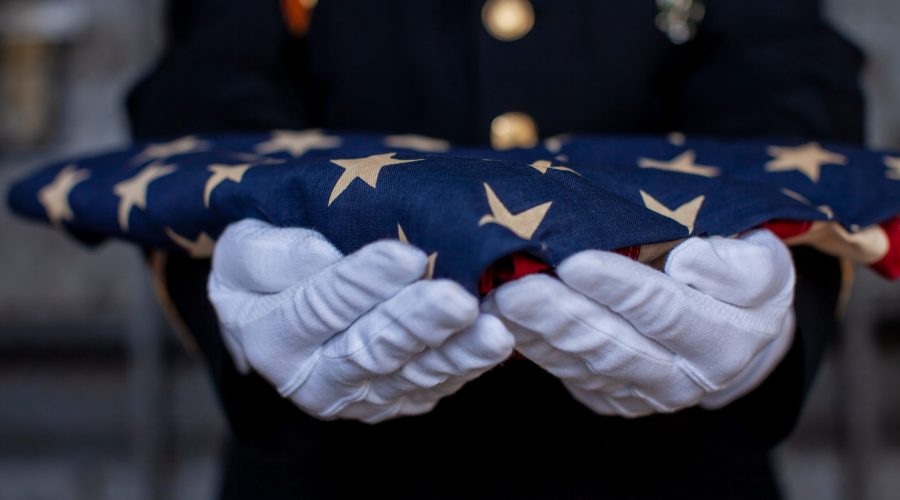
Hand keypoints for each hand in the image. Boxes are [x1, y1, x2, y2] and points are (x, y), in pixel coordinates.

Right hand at [208, 219, 513, 422]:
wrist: (282, 309)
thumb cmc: (268, 268)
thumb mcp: (244, 247)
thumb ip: (272, 254)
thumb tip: (321, 256)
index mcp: (272, 339)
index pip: (320, 305)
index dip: (363, 281)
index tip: (405, 254)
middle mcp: (316, 380)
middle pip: (371, 348)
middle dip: (418, 323)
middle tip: (456, 299)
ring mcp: (362, 396)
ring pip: (413, 374)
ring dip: (456, 352)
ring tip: (491, 329)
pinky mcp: (398, 399)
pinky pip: (435, 384)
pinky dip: (468, 364)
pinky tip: (496, 341)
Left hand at [483, 229, 794, 416]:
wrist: (733, 332)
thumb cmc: (742, 281)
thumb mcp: (764, 262)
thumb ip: (738, 267)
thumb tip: (689, 262)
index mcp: (723, 341)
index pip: (664, 311)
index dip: (619, 287)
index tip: (577, 260)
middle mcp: (678, 379)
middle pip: (611, 343)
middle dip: (558, 314)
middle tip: (515, 286)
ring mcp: (638, 393)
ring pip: (579, 360)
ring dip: (534, 330)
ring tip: (497, 297)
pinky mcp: (607, 395)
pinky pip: (564, 370)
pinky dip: (531, 343)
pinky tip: (501, 317)